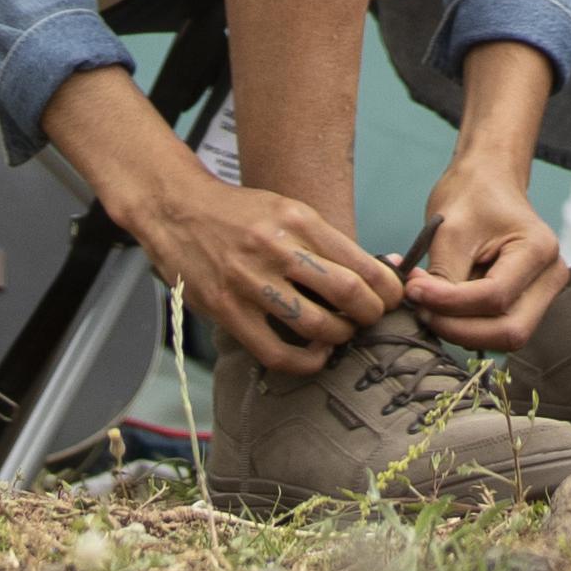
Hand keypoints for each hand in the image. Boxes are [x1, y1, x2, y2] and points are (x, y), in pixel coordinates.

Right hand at [58, 73, 409, 374]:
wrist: (177, 209)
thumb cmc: (238, 213)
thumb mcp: (286, 210)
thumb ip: (323, 241)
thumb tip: (373, 272)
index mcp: (298, 219)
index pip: (361, 263)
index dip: (388, 289)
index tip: (393, 298)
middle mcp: (277, 248)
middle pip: (348, 293)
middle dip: (371, 314)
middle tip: (371, 319)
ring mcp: (250, 281)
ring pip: (316, 325)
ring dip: (340, 337)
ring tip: (342, 334)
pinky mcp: (228, 310)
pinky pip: (277, 351)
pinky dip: (306, 361)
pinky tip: (315, 355)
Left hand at [402, 162, 565, 349]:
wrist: (488, 179)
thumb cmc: (472, 194)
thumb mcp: (451, 230)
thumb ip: (442, 276)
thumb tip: (424, 310)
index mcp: (539, 249)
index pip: (495, 296)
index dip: (450, 303)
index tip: (414, 291)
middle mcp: (550, 276)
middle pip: (509, 331)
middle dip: (460, 329)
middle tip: (422, 310)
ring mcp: (543, 293)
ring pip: (504, 337)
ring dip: (461, 329)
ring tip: (429, 304)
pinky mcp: (527, 303)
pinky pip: (498, 328)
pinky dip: (467, 325)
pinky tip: (443, 305)